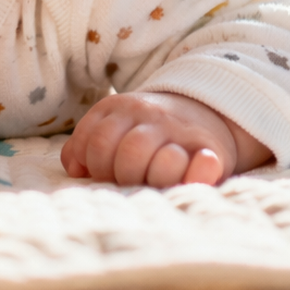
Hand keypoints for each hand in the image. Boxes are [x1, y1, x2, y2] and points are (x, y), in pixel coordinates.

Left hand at [60, 92, 270, 186]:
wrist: (205, 111)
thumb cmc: (146, 131)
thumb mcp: (112, 124)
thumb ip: (87, 143)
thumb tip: (76, 169)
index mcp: (121, 108)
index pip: (96, 142)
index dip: (95, 166)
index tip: (105, 171)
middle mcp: (152, 116)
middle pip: (130, 153)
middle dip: (125, 175)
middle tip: (131, 179)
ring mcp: (183, 133)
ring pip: (165, 161)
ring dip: (157, 178)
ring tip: (155, 181)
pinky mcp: (213, 152)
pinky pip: (204, 165)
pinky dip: (197, 173)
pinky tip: (191, 175)